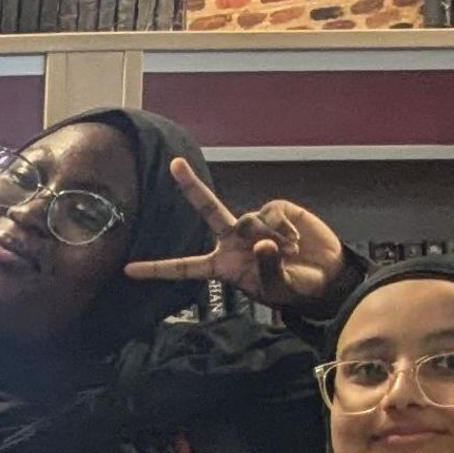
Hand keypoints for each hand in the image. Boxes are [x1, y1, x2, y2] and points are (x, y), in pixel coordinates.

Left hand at [124, 158, 348, 312]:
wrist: (325, 277)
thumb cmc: (294, 287)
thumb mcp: (277, 288)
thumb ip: (267, 270)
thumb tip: (262, 244)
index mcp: (223, 266)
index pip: (185, 268)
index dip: (158, 269)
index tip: (128, 270)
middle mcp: (232, 241)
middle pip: (207, 210)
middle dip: (191, 186)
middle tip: (174, 164)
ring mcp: (253, 224)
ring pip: (250, 219)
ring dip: (270, 236)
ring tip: (290, 251)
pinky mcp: (276, 212)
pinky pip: (273, 214)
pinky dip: (284, 228)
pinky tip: (296, 241)